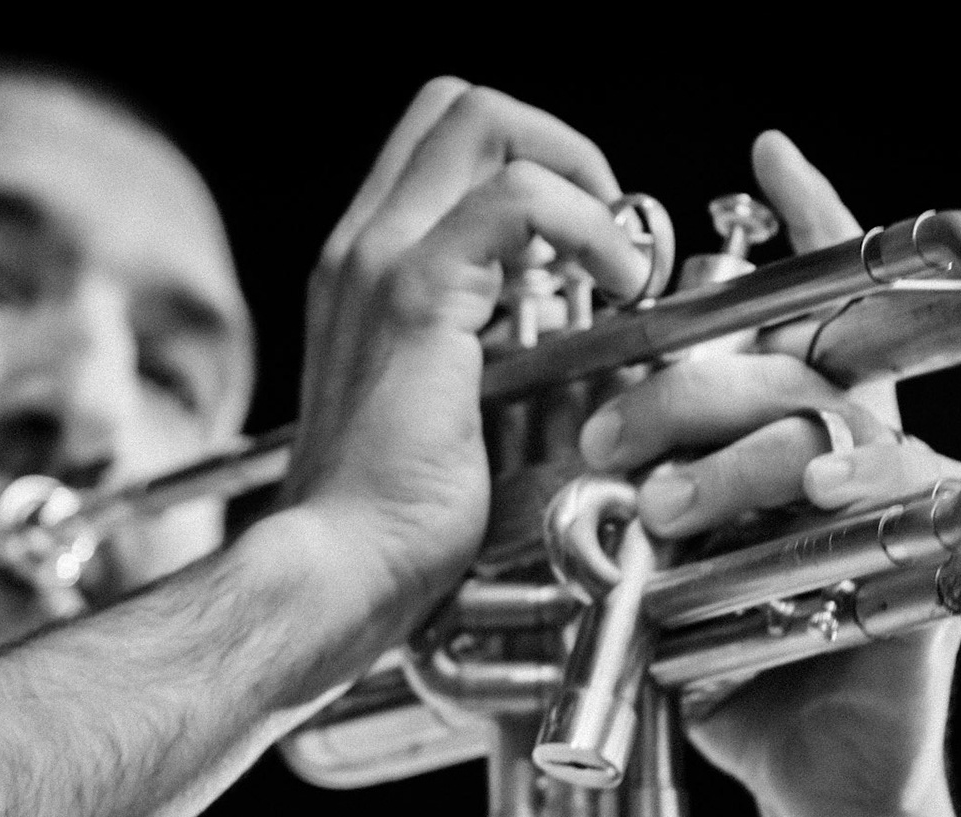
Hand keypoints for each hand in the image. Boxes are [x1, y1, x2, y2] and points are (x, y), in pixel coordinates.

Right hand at [279, 81, 647, 652]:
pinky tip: (616, 286)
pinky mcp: (415, 296)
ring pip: (484, 121)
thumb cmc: (395, 517)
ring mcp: (380, 260)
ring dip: (578, 173)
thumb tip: (577, 335)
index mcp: (367, 267)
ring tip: (618, 259)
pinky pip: (517, 200)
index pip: (444, 145)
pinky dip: (586, 223)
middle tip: (608, 230)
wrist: (343, 567)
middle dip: (558, 144)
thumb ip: (491, 351)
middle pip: (462, 105)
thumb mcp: (452, 408)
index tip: (588, 243)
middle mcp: (363, 244)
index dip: (533, 162)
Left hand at [579, 132, 960, 816]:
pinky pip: (896, 484)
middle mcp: (852, 452)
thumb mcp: (667, 573)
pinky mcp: (928, 555)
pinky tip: (808, 490)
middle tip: (614, 438)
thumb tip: (579, 441)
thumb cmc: (733, 674)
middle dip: (693, 385)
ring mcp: (895, 498)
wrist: (808, 782)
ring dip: (736, 454)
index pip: (800, 315)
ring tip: (665, 510)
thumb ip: (650, 498)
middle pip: (793, 362)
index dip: (800, 226)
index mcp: (791, 440)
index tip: (764, 151)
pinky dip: (848, 476)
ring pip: (824, 422)